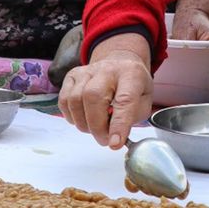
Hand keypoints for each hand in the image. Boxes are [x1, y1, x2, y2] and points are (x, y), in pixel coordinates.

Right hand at [59, 33, 151, 148]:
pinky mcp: (72, 76)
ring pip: (76, 100)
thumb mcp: (144, 101)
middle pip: (93, 97)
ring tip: (95, 128)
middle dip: (97, 126)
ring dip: (84, 123)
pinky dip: (72, 116)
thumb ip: (132, 119)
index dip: (118, 124)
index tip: (114, 143)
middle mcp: (107, 69)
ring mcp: (87, 70)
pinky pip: (64, 100)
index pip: (124, 99)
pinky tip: (84, 118)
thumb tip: (115, 138)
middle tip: (104, 139)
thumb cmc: (132, 86)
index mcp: (131, 74)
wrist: (119, 64)